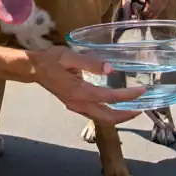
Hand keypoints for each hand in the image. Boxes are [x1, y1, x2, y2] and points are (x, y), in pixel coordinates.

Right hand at [30, 48, 145, 125]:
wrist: (33, 69)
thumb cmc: (51, 60)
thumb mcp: (69, 56)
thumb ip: (89, 62)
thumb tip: (110, 69)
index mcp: (80, 92)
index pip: (109, 97)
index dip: (128, 96)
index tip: (142, 90)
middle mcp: (79, 104)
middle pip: (107, 117)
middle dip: (126, 115)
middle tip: (141, 108)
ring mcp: (76, 107)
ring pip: (101, 118)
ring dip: (118, 116)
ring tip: (131, 108)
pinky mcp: (74, 105)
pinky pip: (95, 114)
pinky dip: (108, 113)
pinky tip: (114, 105)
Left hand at [123, 0, 174, 18]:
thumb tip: (126, 13)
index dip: (149, 7)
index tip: (141, 12)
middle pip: (161, 3)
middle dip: (150, 11)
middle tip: (140, 14)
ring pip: (163, 5)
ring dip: (153, 10)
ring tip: (143, 10)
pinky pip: (165, 3)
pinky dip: (157, 7)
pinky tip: (149, 6)